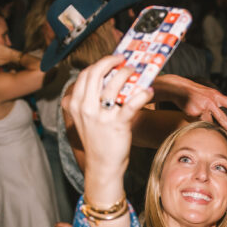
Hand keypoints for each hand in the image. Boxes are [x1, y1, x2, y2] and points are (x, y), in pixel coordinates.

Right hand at [67, 55, 152, 200]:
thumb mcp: (83, 119)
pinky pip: (131, 104)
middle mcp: (86, 108)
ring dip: (127, 75)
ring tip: (136, 74)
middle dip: (112, 62)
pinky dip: (142, 94)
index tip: (113, 61)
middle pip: (97, 74)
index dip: (101, 63)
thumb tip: (100, 81)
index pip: (86, 74)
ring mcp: (101, 116)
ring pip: (114, 85)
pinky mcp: (117, 125)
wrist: (102, 166)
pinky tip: (149, 90)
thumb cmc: (97, 141)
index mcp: (77, 104)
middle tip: (124, 61)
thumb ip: (85, 101)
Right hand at [159, 75, 226, 139]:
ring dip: (205, 121)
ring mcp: (202, 107)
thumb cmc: (197, 93)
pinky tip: (191, 111)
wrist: (179, 88)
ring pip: (208, 123)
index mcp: (216, 96)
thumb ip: (219, 101)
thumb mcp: (210, 94)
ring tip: (198, 112)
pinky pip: (198, 122)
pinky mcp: (193, 113)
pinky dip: (196, 119)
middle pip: (222, 119)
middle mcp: (211, 102)